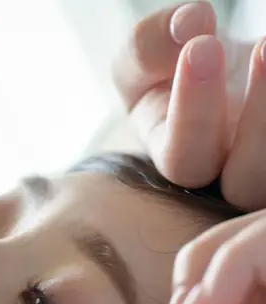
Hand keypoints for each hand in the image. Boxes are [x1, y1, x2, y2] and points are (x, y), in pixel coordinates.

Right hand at [112, 2, 264, 208]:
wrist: (212, 78)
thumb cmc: (170, 71)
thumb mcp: (146, 58)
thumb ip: (147, 48)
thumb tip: (188, 25)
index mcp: (182, 157)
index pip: (185, 159)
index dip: (195, 112)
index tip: (202, 46)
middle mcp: (230, 174)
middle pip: (247, 181)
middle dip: (259, 120)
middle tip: (265, 46)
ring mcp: (265, 167)